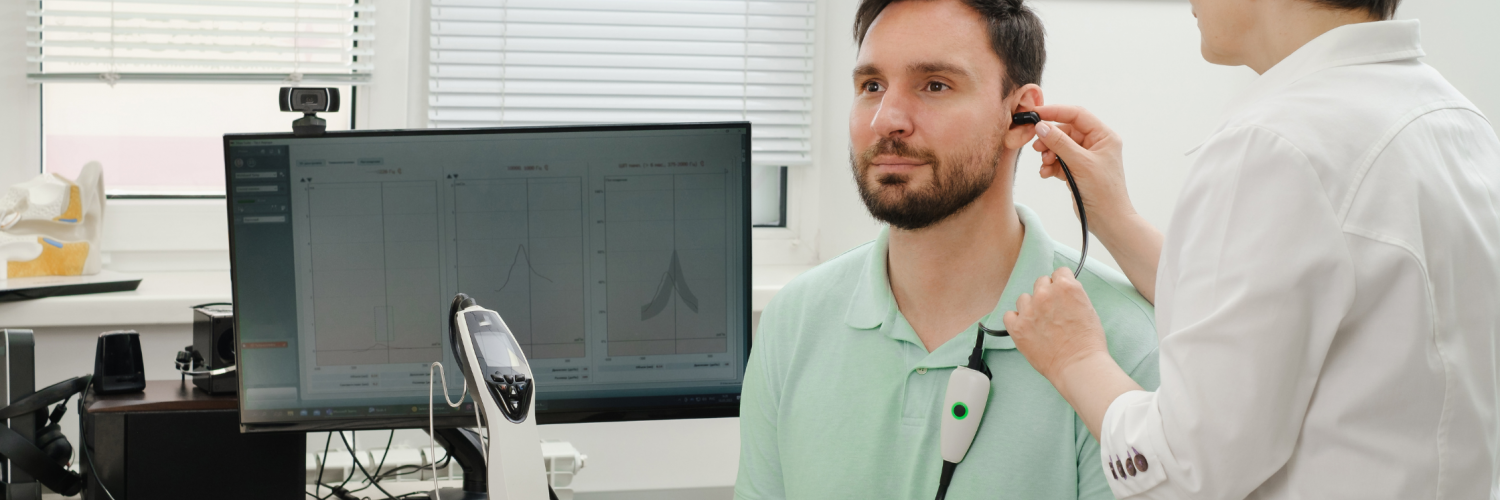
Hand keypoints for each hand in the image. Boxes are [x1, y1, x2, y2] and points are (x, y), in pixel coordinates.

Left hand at [1004, 267, 1109, 380]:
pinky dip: (1016, 321)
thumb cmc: (1088, 342)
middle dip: (1046, 294)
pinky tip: (1026, 328)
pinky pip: (1009, 315)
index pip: (1058, 272)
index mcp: (1066, 287)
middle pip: (1040, 282)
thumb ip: (1072, 295)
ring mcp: (1029, 310)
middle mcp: (1045, 294)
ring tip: (1040, 323)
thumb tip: (1062, 292)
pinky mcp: (1017, 327)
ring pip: (1024, 298)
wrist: (1078, 365)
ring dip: (1030, 307)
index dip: (1061, 284)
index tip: (1061, 294)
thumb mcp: (1088, 309)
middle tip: (1052, 311)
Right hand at [1032, 105, 1133, 224]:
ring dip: (1049, 154)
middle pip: (1065, 131)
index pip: (1077, 115)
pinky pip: (1059, 161)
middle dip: (1049, 139)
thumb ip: (1060, 143)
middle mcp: (1095, 144)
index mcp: (1103, 136)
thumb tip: (1041, 126)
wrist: (1108, 221)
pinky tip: (1046, 174)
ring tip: (1044, 164)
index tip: (1036, 114)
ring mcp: (1085, 157)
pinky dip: (1051, 166)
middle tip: (1036, 147)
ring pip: (1060, 146)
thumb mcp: (1081, 164)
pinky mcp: (1077, 170)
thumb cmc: (1104, 192)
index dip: (1056, 112)